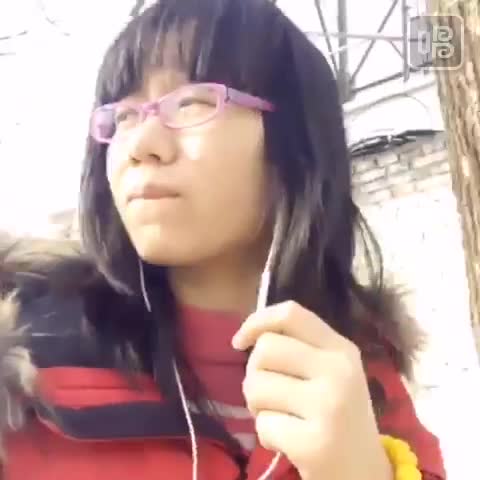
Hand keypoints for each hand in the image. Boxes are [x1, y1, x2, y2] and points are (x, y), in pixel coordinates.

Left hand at [232, 301, 392, 479]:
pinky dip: (266, 436)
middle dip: (254, 373)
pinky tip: (288, 443)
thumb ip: (299, 348)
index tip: (240, 341)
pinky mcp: (315, 443)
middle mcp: (338, 371)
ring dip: (257, 407)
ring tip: (281, 418)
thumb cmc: (338, 416)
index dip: (257, 321)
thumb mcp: (331, 373)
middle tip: (269, 395)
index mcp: (341, 349)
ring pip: (256, 386)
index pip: (291, 314)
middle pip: (265, 349)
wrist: (365, 474)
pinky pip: (263, 425)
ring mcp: (329, 406)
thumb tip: (249, 336)